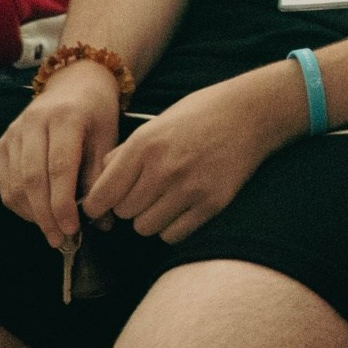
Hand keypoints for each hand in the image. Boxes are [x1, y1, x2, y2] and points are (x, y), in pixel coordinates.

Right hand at [0, 59, 122, 244]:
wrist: (75, 81)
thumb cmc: (97, 112)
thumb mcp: (108, 137)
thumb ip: (101, 177)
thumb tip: (102, 222)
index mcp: (65, 118)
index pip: (59, 167)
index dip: (63, 203)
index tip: (73, 229)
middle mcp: (33, 123)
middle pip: (33, 179)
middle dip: (47, 215)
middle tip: (61, 240)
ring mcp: (14, 132)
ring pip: (16, 183)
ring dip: (32, 214)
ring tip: (52, 231)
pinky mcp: (3, 142)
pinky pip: (6, 182)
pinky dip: (19, 204)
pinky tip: (37, 215)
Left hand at [82, 63, 306, 243]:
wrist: (252, 112)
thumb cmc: (200, 115)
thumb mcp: (155, 124)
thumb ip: (124, 154)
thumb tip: (98, 187)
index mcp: (144, 145)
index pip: (101, 196)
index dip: (96, 205)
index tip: (103, 204)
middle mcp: (164, 168)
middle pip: (123, 214)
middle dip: (128, 206)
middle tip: (144, 192)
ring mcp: (190, 188)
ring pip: (145, 228)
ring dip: (150, 218)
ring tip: (165, 199)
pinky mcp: (212, 204)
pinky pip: (173, 235)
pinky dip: (172, 227)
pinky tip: (182, 207)